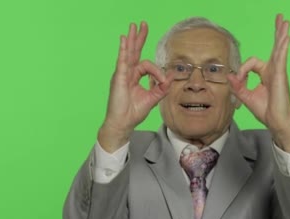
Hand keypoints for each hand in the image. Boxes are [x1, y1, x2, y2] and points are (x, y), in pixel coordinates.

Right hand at [99, 22, 172, 151]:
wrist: (123, 123)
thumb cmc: (133, 112)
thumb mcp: (152, 98)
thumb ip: (161, 88)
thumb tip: (171, 77)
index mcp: (135, 76)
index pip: (147, 65)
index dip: (158, 71)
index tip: (164, 82)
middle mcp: (128, 73)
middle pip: (134, 51)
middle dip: (138, 38)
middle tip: (142, 24)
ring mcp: (122, 74)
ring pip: (128, 53)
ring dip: (131, 39)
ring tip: (133, 27)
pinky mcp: (118, 78)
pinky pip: (122, 61)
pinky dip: (123, 51)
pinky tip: (124, 41)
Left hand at [228, 14, 289, 151]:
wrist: (276, 122)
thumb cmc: (266, 111)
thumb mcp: (246, 96)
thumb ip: (238, 85)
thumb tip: (230, 74)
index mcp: (266, 75)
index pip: (253, 63)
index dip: (243, 69)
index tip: (238, 80)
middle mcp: (274, 71)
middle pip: (275, 47)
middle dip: (277, 33)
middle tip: (280, 19)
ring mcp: (278, 73)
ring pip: (279, 49)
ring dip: (281, 35)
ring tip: (285, 22)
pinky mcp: (281, 76)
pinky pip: (281, 59)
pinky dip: (282, 48)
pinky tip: (286, 37)